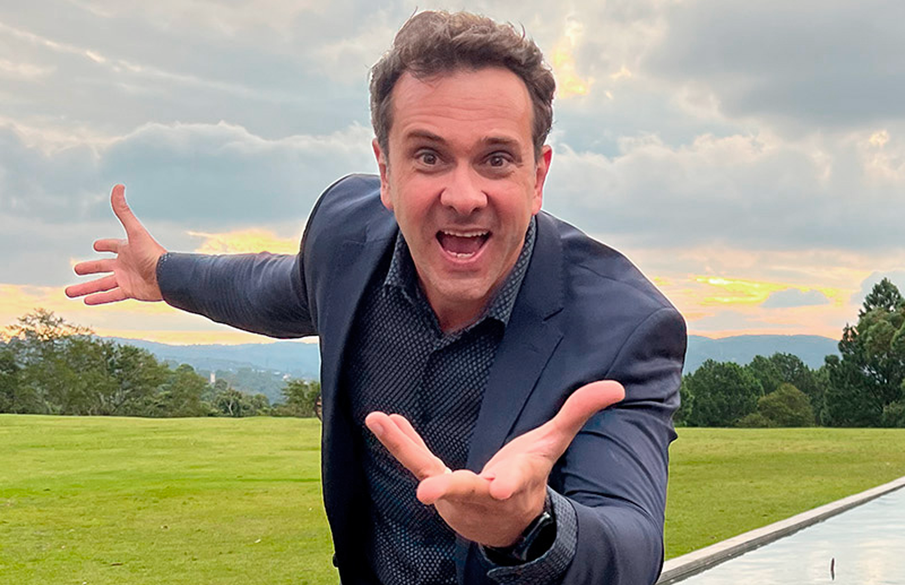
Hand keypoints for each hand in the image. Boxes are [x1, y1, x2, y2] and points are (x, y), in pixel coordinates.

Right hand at [66, 184, 167, 303]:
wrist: (168, 277)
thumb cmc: (152, 253)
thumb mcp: (135, 231)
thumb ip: (124, 211)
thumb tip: (118, 186)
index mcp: (127, 249)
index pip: (113, 245)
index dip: (105, 245)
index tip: (96, 245)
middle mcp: (126, 264)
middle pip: (103, 266)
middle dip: (90, 268)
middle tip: (76, 269)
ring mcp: (127, 279)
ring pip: (101, 284)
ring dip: (85, 288)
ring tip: (69, 292)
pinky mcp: (130, 292)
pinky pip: (110, 296)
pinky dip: (98, 299)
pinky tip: (86, 301)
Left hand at [365, 380, 624, 547]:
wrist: (509, 522)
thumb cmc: (532, 477)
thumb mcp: (554, 443)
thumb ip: (577, 413)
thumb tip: (616, 387)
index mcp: (520, 482)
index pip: (517, 482)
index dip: (509, 483)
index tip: (499, 485)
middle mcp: (486, 494)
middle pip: (468, 490)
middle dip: (449, 489)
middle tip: (427, 491)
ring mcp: (458, 494)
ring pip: (430, 473)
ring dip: (404, 449)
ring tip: (382, 423)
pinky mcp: (438, 487)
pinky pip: (416, 462)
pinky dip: (399, 442)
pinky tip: (380, 420)